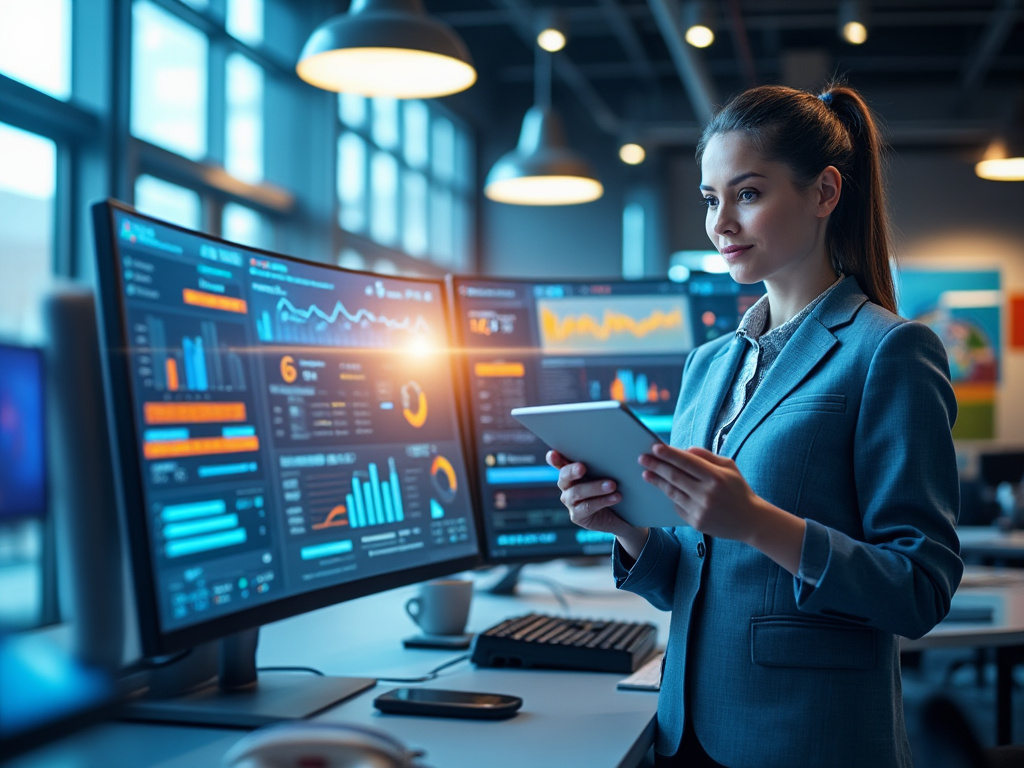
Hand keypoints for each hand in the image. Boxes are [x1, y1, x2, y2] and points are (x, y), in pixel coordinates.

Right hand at [546, 450, 631, 536]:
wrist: (620, 514)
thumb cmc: (612, 487)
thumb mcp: (607, 473)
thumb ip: (602, 463)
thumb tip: (616, 451)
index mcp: (571, 471)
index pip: (559, 462)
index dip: (554, 459)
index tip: (553, 453)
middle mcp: (566, 485)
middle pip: (564, 476)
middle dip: (572, 471)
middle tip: (582, 467)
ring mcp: (570, 501)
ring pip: (577, 492)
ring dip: (595, 487)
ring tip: (612, 485)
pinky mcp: (577, 515)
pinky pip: (587, 507)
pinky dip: (602, 501)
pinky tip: (615, 497)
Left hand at [639, 444, 761, 541]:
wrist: (750, 521)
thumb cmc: (738, 489)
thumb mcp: (729, 467)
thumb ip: (706, 456)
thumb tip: (684, 450)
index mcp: (716, 477)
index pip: (687, 462)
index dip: (669, 454)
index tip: (654, 447)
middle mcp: (707, 494)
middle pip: (675, 477)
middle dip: (656, 466)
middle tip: (642, 458)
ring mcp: (701, 510)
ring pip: (672, 492)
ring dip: (657, 482)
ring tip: (646, 473)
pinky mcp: (696, 523)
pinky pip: (678, 506)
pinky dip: (671, 497)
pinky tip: (664, 489)